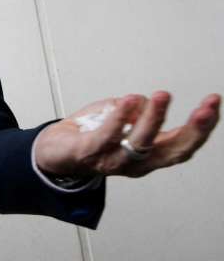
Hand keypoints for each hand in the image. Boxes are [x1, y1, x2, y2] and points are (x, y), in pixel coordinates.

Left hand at [35, 91, 219, 177]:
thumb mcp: (121, 118)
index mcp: (149, 155)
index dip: (203, 126)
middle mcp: (137, 164)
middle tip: (206, 107)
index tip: (214, 102)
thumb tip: (146, 101)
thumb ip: (137, 111)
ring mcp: (114, 161)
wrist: (53, 152)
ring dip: (154, 119)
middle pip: (173, 151)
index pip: (184, 143)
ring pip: (141, 144)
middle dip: (193, 129)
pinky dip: (120, 118)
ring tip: (162, 96)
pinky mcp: (89, 153)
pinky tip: (128, 101)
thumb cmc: (91, 134)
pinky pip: (108, 136)